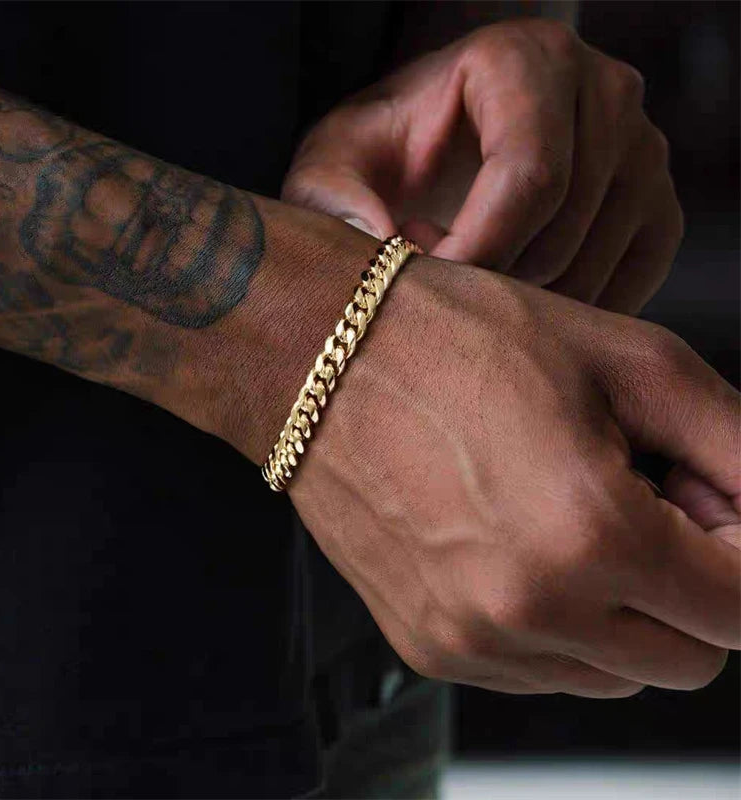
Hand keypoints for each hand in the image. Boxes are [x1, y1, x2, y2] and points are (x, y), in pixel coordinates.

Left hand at [283, 19, 682, 313]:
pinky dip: (568, 317)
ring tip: (469, 287)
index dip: (473, 251)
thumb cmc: (386, 156)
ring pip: (589, 270)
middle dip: (488, 285)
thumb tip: (381, 240)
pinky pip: (627, 290)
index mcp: (529, 59)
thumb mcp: (335, 164)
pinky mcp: (658, 209)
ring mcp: (644, 153)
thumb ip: (335, 196)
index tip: (425, 286)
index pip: (528, 175)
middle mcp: (605, 93)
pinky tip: (517, 304)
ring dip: (520, 306)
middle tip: (440, 292)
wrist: (437, 156)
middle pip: (561, 231)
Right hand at [287, 253, 739, 696]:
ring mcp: (470, 639)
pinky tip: (518, 541)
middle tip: (644, 501)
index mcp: (590, 536)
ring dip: (622, 609)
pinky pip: (538, 671)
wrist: (323, 359)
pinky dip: (556, 622)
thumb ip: (737, 449)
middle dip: (692, 588)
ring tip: (570, 515)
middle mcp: (528, 611)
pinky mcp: (429, 645)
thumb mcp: (628, 362)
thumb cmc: (458, 341)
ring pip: (613, 673)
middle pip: (687, 658)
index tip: (711, 506)